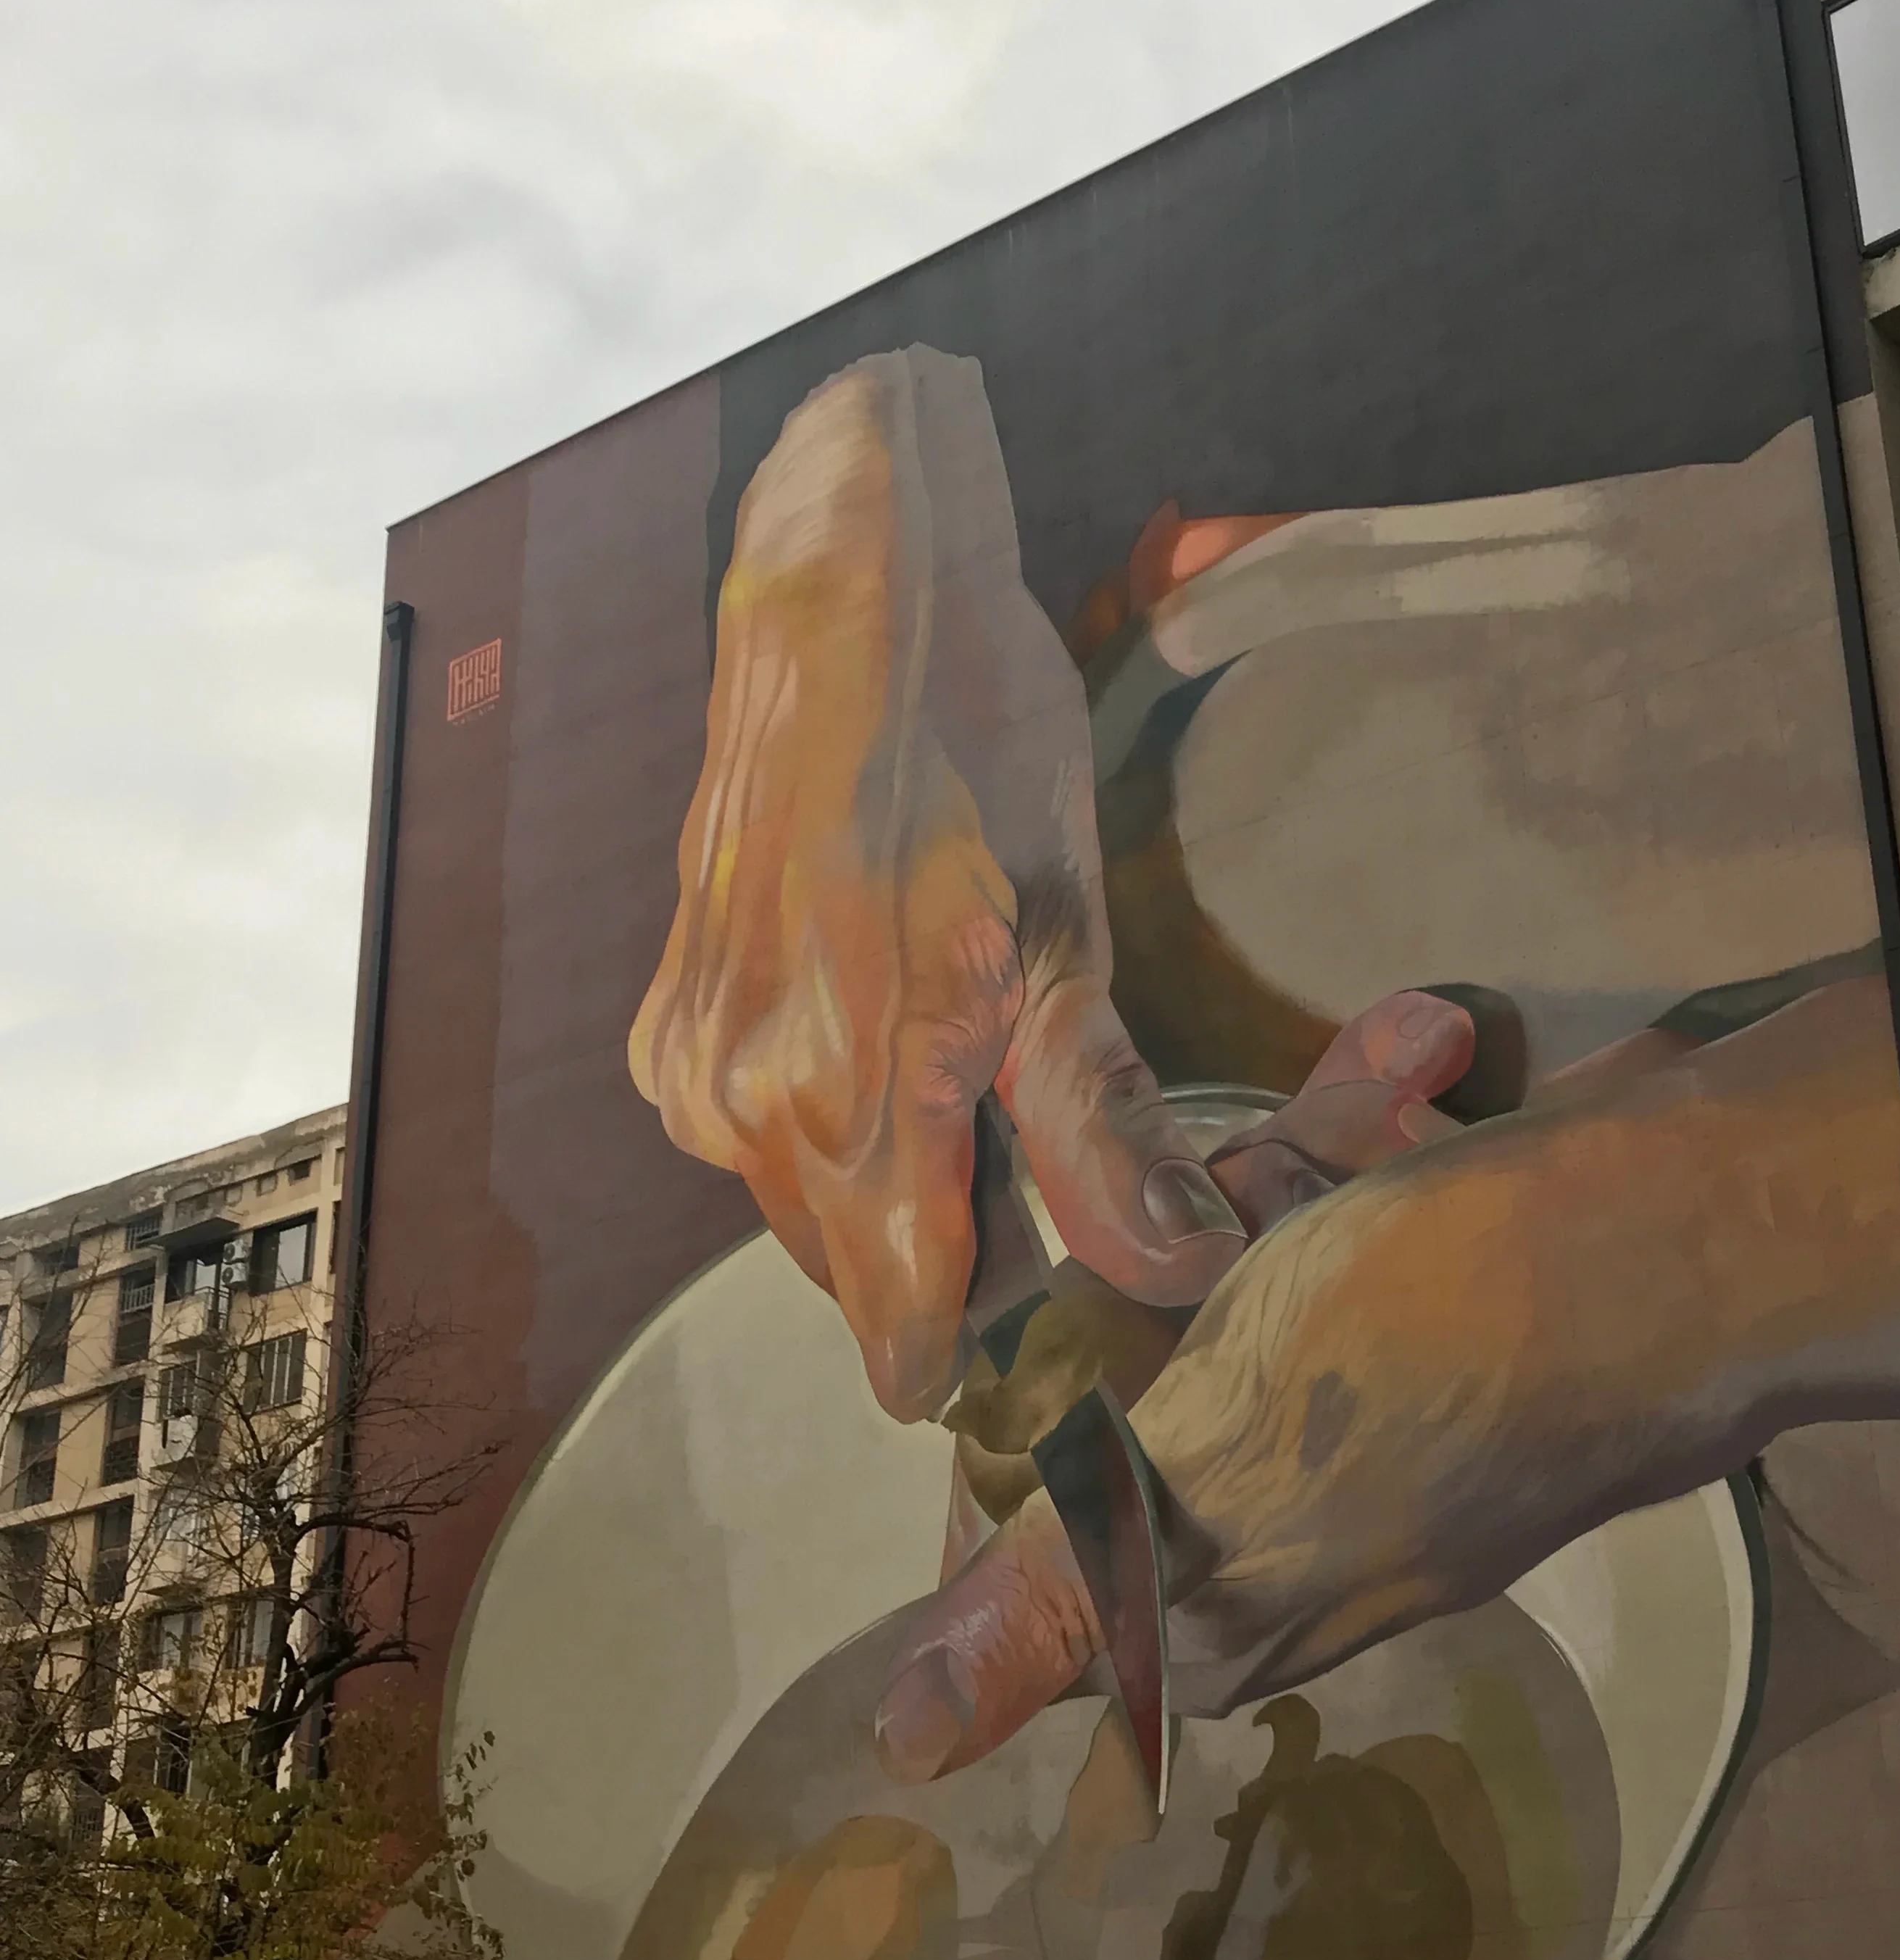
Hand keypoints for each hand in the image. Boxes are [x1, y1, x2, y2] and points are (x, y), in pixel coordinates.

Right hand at [628, 350, 1244, 1419]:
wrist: (842, 608)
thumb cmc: (974, 750)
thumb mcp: (1068, 940)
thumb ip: (1099, 1129)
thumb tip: (1173, 1270)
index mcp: (847, 1099)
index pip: (905, 1320)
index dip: (985, 1350)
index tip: (1050, 1351)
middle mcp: (740, 1106)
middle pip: (859, 1271)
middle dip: (949, 1268)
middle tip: (1047, 1188)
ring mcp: (688, 1067)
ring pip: (806, 1209)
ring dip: (889, 1200)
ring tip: (976, 1103)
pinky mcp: (666, 1029)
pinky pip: (756, 1142)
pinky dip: (828, 1134)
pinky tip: (891, 1054)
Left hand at [878, 972, 1899, 1776]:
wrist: (1696, 1242)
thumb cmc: (1432, 1349)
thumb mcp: (1210, 1471)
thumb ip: (1059, 1591)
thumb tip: (901, 1747)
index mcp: (1220, 1602)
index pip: (1052, 1539)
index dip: (1017, 1418)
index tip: (1021, 1296)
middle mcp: (1295, 1525)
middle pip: (1144, 1386)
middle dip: (1157, 1252)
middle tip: (1198, 1174)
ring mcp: (1378, 1411)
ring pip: (1250, 1276)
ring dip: (1288, 1166)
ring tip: (1384, 1080)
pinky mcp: (1448, 1309)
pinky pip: (1352, 1212)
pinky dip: (1371, 1131)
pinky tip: (1423, 1053)